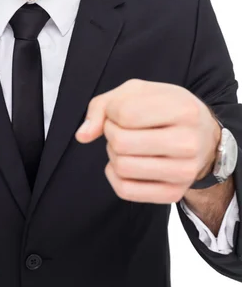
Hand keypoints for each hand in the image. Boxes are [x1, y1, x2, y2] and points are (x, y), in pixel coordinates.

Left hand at [75, 79, 220, 203]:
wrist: (203, 137)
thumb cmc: (165, 109)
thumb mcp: (137, 92)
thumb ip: (102, 106)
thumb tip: (82, 136)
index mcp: (183, 109)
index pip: (124, 114)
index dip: (112, 112)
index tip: (120, 112)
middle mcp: (188, 143)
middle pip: (121, 142)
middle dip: (110, 133)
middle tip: (121, 129)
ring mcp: (184, 172)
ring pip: (121, 167)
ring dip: (113, 153)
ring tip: (126, 145)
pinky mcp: (174, 194)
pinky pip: (125, 190)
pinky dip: (114, 175)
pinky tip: (125, 162)